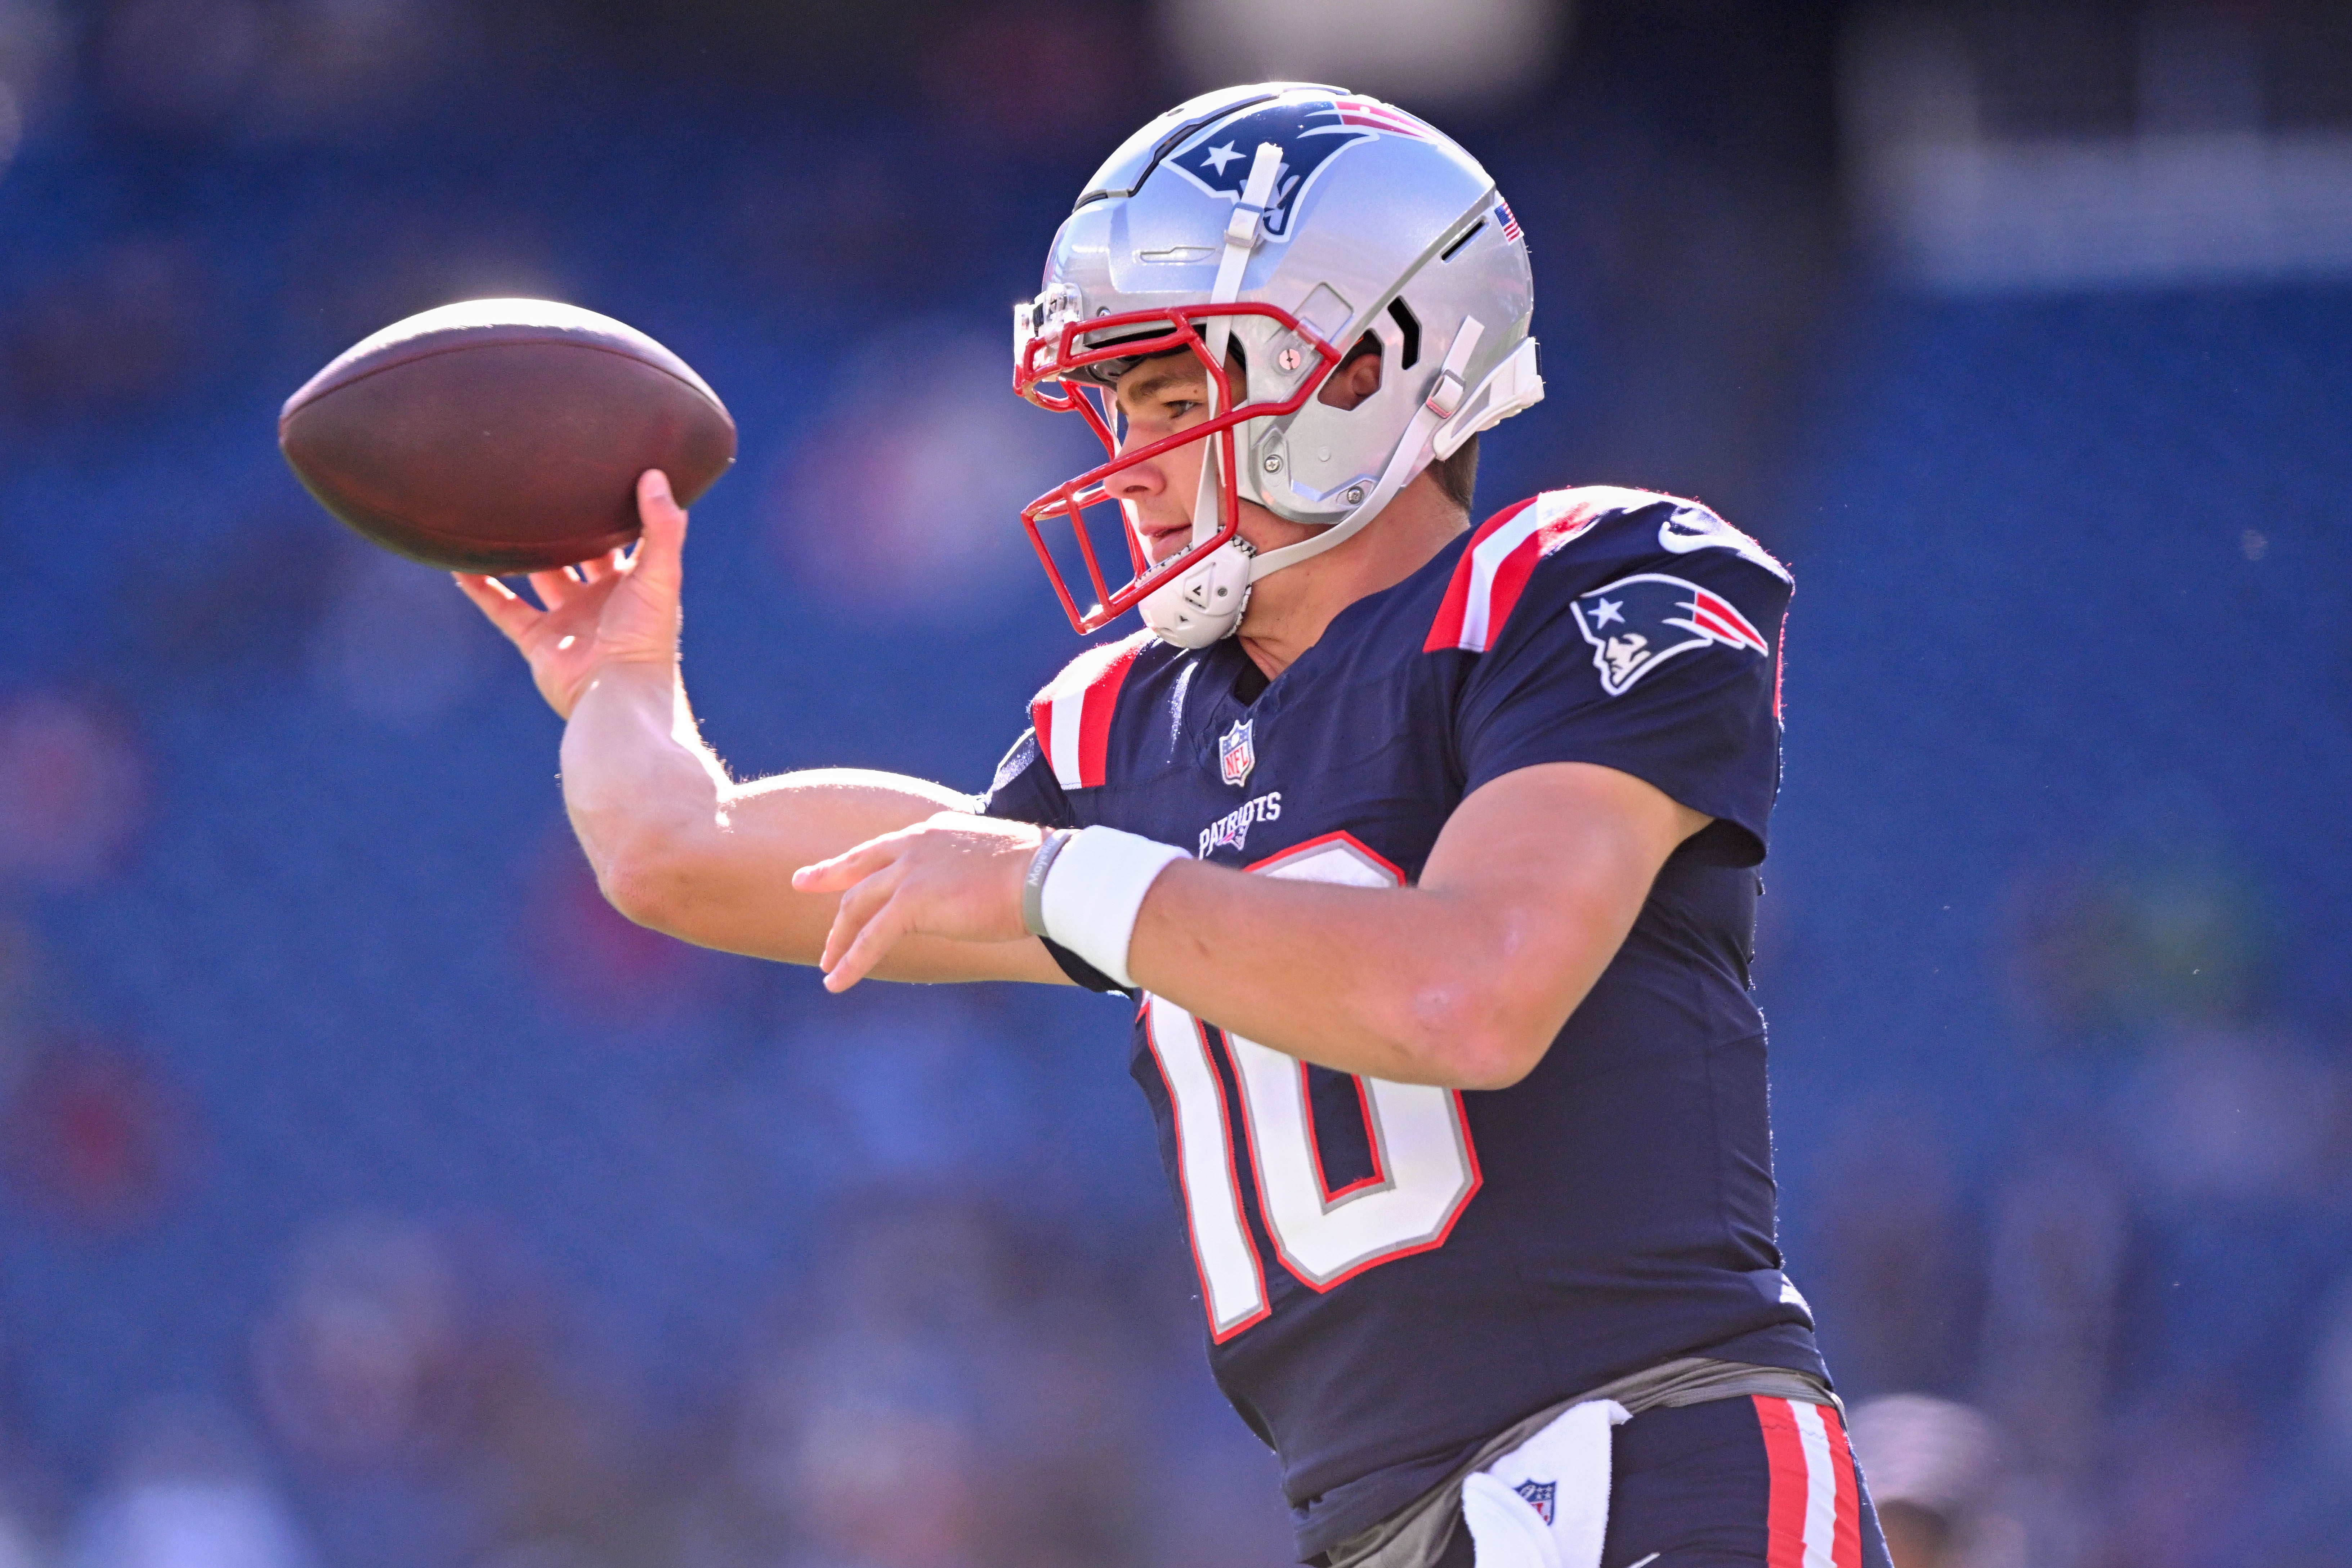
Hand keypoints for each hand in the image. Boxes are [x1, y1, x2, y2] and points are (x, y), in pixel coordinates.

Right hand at [454, 470, 688, 718]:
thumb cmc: (647, 635)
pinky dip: (482, 588)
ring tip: (495, 518)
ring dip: (518, 554)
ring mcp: (566, 620)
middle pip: (576, 555)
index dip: (610, 513)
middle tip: (537, 490)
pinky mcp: (537, 640)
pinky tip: (460, 563)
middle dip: (561, 530)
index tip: (594, 477)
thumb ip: (661, 526)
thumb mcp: (661, 573)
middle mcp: (599, 600)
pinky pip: (504, 608)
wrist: (617, 691)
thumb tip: (654, 474)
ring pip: (537, 578)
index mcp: (632, 584)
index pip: (621, 540)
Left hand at [789, 813, 1044, 990]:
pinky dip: (852, 962)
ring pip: (858, 906)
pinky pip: (871, 938)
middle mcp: (915, 846)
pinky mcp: (912, 903)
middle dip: (827, 880)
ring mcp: (910, 873)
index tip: (834, 862)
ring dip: (840, 938)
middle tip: (801, 884)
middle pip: (859, 871)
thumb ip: (968, 872)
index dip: (855, 858)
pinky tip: (836, 983)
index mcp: (934, 832)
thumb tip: (972, 892)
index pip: (884, 847)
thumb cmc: (1038, 871)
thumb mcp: (994, 861)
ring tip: (827, 964)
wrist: (1046, 874)